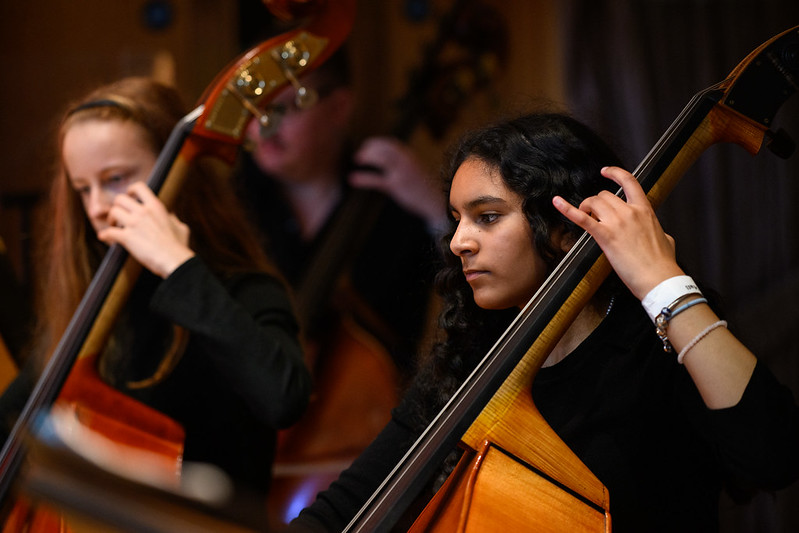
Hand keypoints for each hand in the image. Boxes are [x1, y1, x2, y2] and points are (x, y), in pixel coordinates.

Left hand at [97, 182, 194, 277]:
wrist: (174, 260)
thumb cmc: (179, 246)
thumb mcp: (181, 228)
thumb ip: (173, 219)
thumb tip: (171, 216)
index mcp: (156, 207)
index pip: (139, 187)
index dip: (131, 190)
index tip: (129, 196)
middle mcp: (143, 212)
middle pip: (120, 199)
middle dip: (117, 207)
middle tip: (118, 217)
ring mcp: (134, 224)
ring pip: (113, 212)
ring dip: (110, 220)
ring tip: (113, 227)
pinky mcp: (127, 237)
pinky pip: (109, 232)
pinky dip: (105, 235)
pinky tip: (104, 237)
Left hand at [349, 136, 446, 231]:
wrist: (438, 202)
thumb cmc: (425, 188)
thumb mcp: (416, 170)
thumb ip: (404, 163)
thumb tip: (389, 160)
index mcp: (410, 156)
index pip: (390, 143)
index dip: (376, 143)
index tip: (367, 146)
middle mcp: (406, 161)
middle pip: (384, 148)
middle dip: (369, 148)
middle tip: (359, 155)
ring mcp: (401, 173)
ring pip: (380, 159)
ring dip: (367, 157)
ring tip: (357, 160)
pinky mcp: (397, 186)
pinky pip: (376, 179)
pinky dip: (363, 178)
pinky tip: (353, 179)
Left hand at [552, 166, 682, 299]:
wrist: (659, 279)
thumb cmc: (663, 263)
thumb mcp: (666, 239)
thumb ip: (658, 230)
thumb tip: (659, 233)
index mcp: (645, 210)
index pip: (629, 182)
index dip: (615, 173)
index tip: (605, 171)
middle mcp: (630, 212)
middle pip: (604, 195)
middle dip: (595, 203)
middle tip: (592, 214)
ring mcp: (617, 223)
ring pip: (594, 202)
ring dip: (585, 207)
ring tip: (585, 216)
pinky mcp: (605, 236)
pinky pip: (582, 218)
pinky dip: (567, 209)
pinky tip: (557, 202)